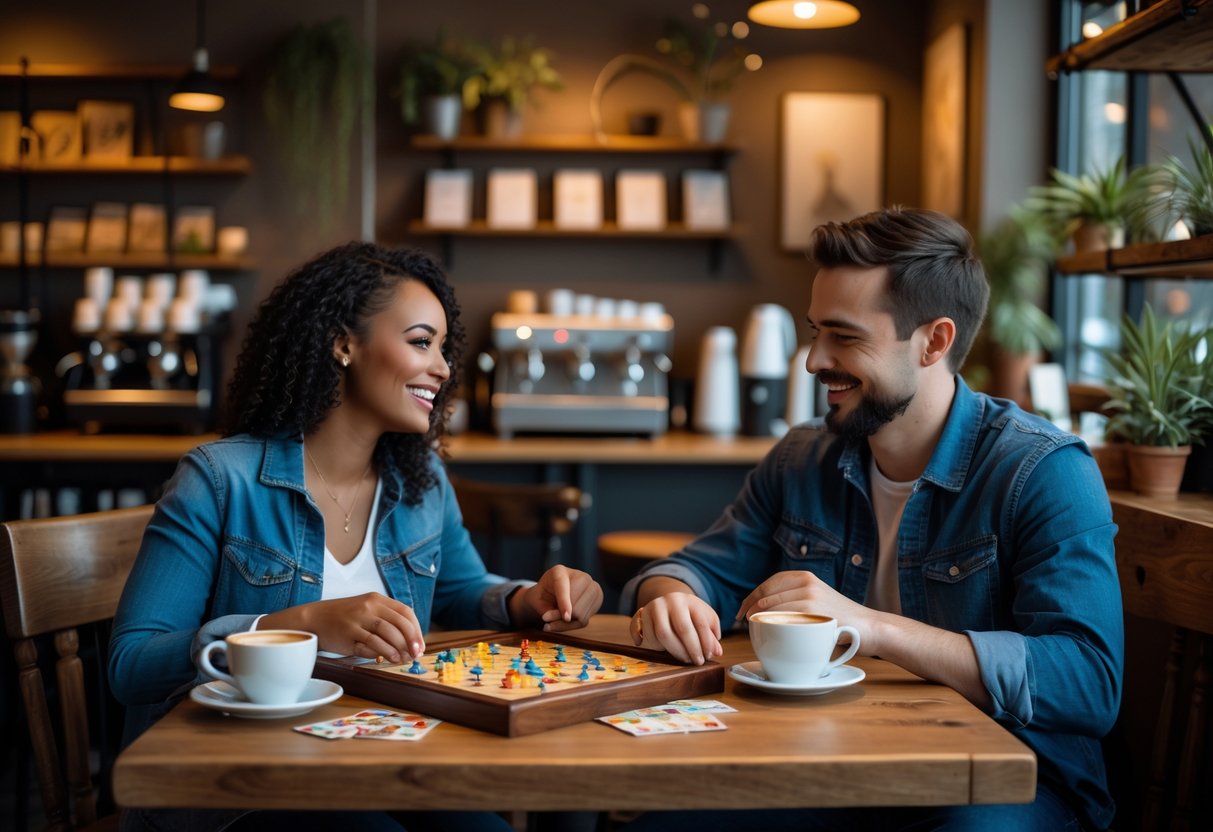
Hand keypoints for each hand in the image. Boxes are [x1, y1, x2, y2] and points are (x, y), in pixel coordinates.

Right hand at [260, 592, 423, 663]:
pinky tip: (389, 659)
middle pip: (399, 623)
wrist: (314, 619)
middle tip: (416, 654)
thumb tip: (408, 640)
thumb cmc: (343, 618)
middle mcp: (369, 606)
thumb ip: (385, 620)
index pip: (405, 612)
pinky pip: (372, 642)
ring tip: (403, 659)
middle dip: (412, 640)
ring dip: (399, 648)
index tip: (420, 645)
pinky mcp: (349, 633)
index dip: (416, 629)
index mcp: (376, 599)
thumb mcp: (366, 610)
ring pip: (388, 632)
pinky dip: (384, 652)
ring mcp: (359, 619)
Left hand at [514, 565, 602, 631]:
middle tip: (547, 619)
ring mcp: (592, 587)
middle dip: (561, 617)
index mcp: (560, 571)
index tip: (566, 618)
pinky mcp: (597, 600)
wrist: (550, 595)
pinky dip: (572, 626)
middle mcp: (581, 576)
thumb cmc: (542, 596)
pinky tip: (563, 622)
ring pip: (581, 615)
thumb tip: (567, 619)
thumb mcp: (537, 600)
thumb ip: (548, 608)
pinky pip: (584, 620)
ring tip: (554, 621)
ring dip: (566, 624)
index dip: (565, 603)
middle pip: (576, 606)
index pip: (564, 588)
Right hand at [630, 591, 721, 664]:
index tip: (709, 656)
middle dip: (692, 648)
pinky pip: (645, 633)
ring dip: (675, 651)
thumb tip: (717, 652)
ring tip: (684, 658)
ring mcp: (654, 607)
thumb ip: (711, 635)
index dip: (706, 642)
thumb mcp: (704, 619)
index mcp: (689, 600)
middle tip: (697, 661)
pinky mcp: (641, 615)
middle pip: (682, 628)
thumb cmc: (690, 614)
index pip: (700, 623)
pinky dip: (651, 644)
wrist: (669, 601)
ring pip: (663, 634)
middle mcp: (671, 601)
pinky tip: (660, 650)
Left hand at [736, 570, 871, 651]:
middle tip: (742, 619)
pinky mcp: (812, 610)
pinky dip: (770, 623)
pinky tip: (765, 630)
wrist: (870, 628)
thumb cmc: (841, 620)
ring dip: (756, 616)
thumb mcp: (817, 601)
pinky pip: (783, 616)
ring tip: (750, 626)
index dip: (751, 596)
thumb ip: (796, 600)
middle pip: (766, 592)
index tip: (743, 610)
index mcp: (805, 577)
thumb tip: (764, 610)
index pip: (769, 583)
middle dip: (749, 606)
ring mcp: (809, 595)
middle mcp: (806, 582)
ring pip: (771, 604)